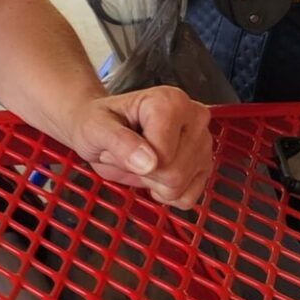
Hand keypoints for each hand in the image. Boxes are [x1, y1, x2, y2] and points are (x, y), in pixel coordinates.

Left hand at [59, 86, 213, 208]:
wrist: (101, 128)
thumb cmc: (97, 123)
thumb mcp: (94, 128)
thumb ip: (119, 142)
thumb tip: (148, 163)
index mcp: (170, 102)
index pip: (164, 155)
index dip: (138, 160)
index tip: (123, 144)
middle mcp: (194, 117)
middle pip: (176, 173)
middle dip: (145, 174)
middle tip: (130, 155)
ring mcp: (203, 141)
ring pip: (182, 186)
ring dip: (154, 183)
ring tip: (141, 161)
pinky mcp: (204, 164)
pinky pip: (189, 197)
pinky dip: (167, 194)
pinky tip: (155, 174)